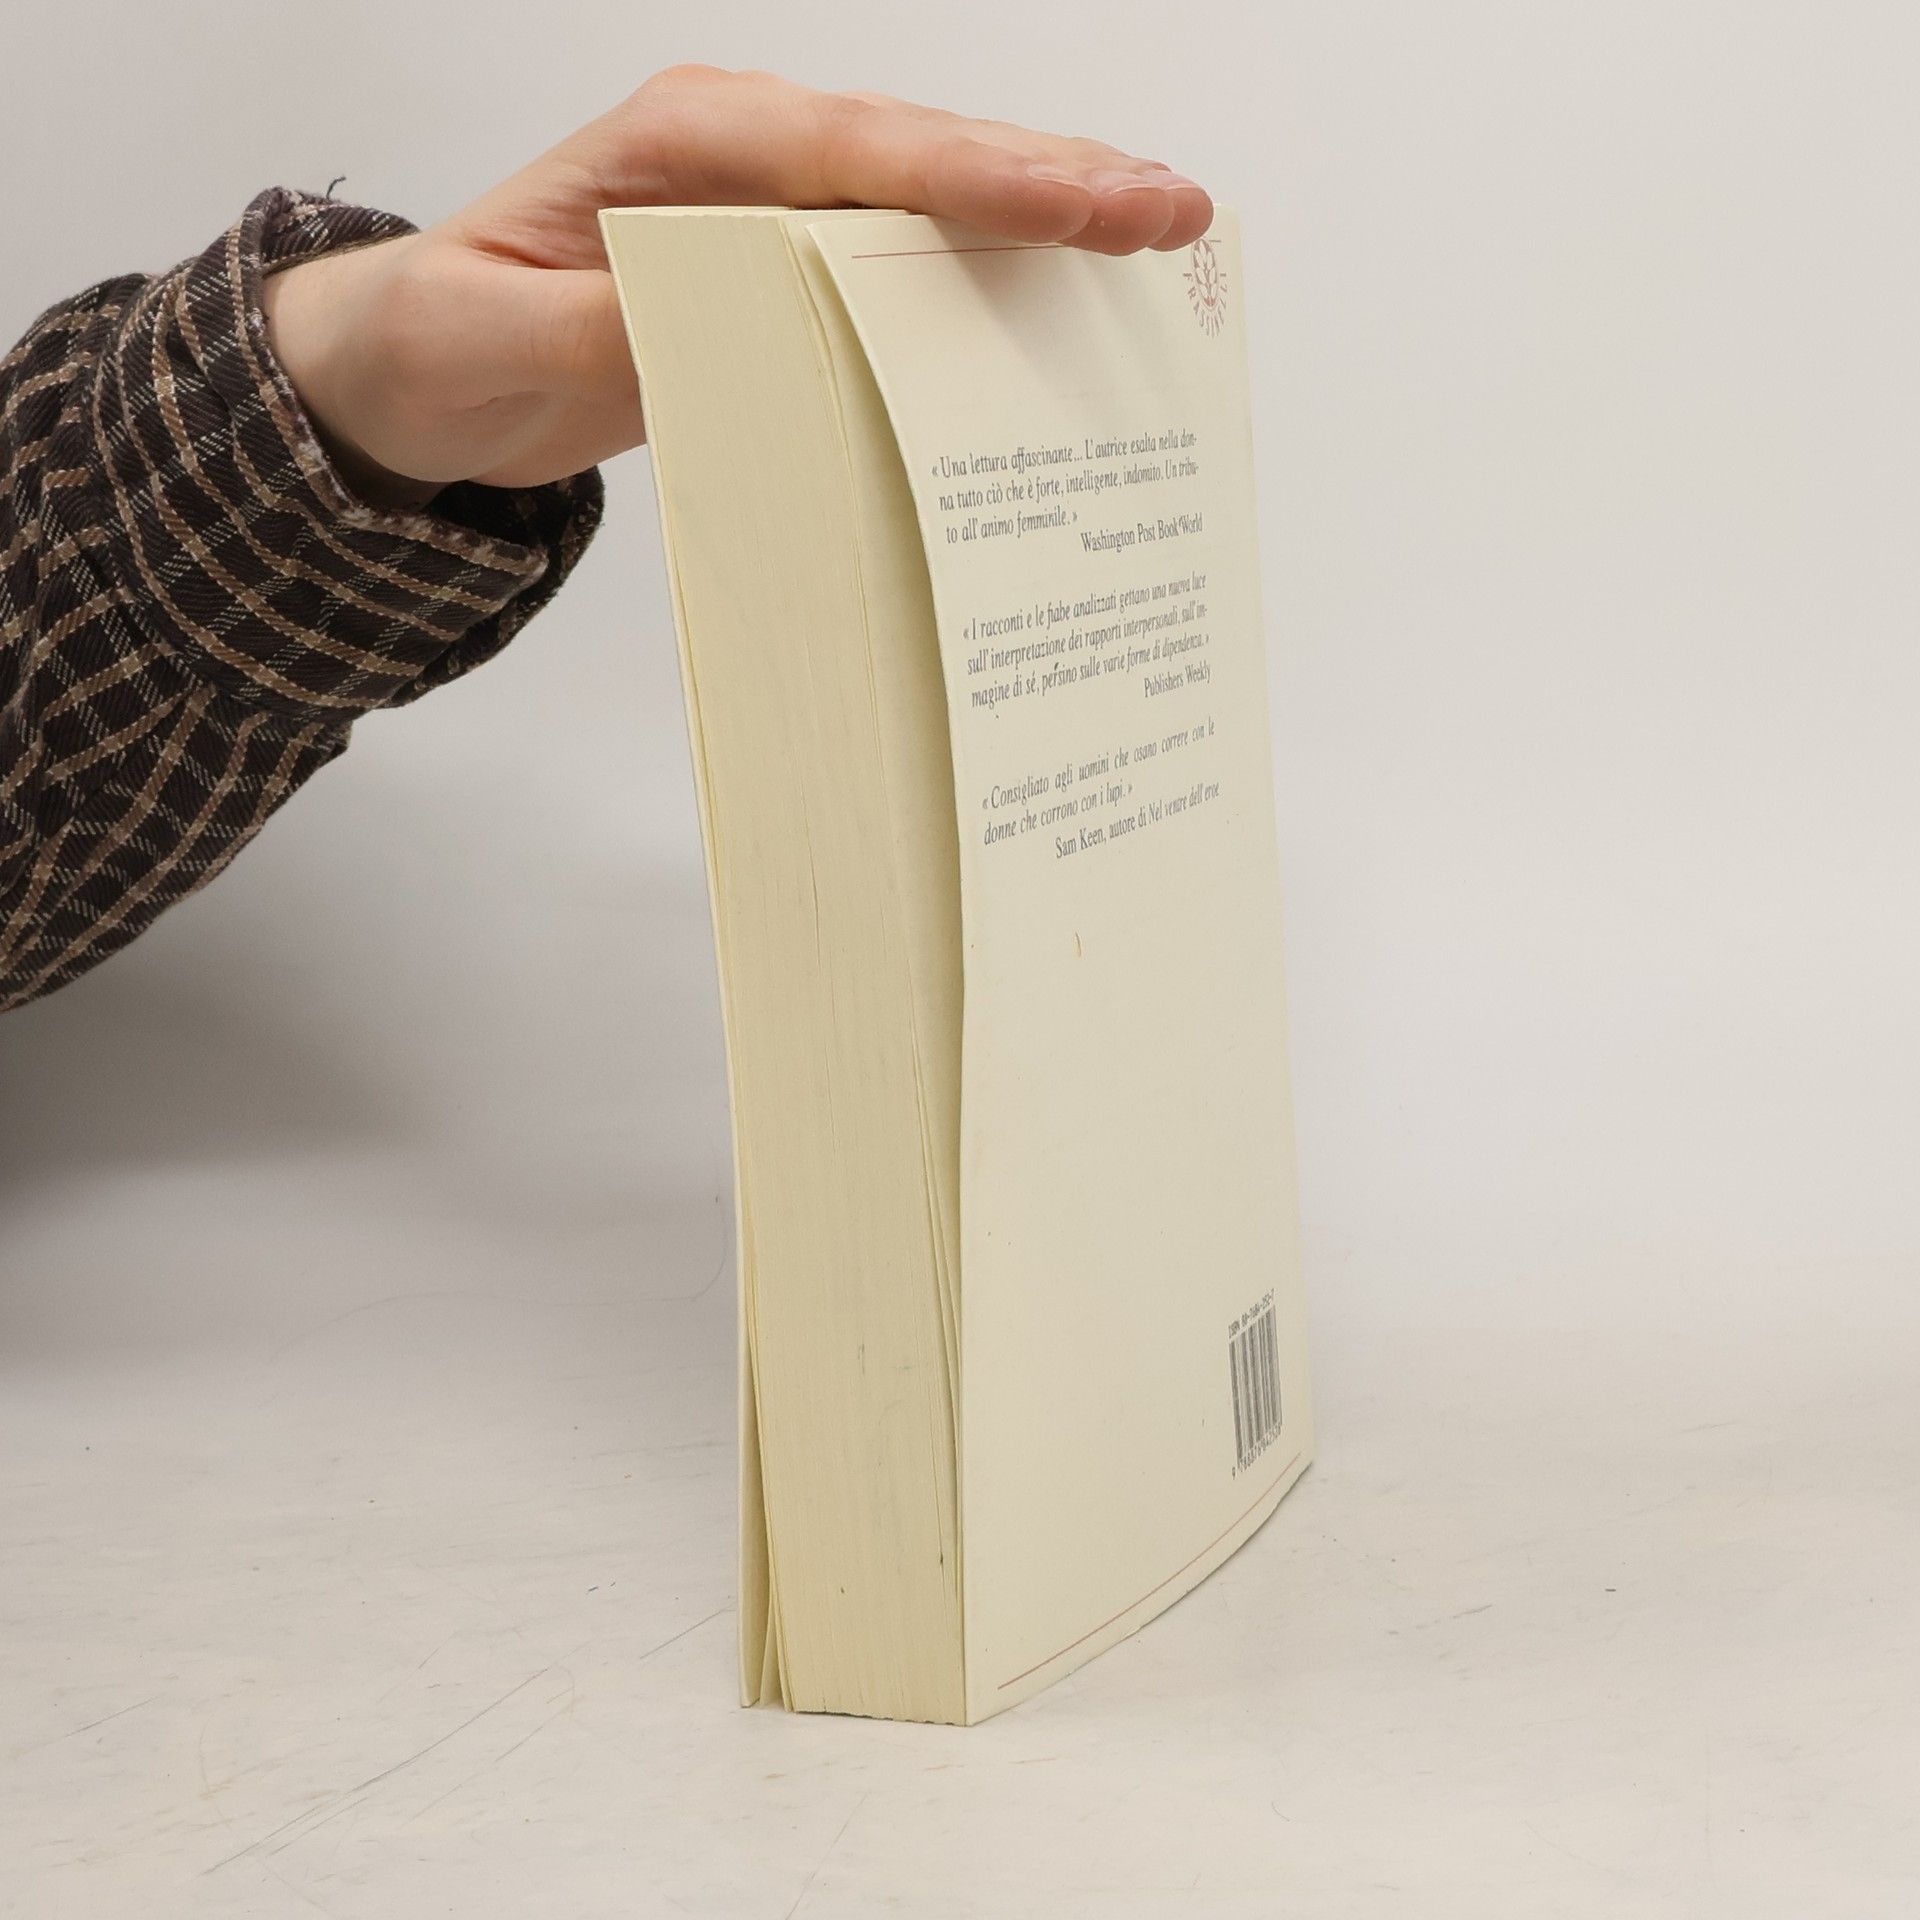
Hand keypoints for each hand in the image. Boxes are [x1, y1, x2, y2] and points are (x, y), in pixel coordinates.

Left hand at [263, 67, 1214, 504]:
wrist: (414, 363)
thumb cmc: (441, 339)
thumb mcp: (487, 345)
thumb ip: (596, 335)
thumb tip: (713, 333)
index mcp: (683, 144)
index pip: (856, 151)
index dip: (978, 179)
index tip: (1086, 207)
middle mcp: (743, 153)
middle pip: (924, 154)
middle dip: (1056, 182)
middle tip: (1179, 213)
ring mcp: (772, 206)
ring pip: (932, 195)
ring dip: (1048, 214)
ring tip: (1164, 234)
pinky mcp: (785, 264)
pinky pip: (906, 256)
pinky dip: (993, 266)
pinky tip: (1065, 289)